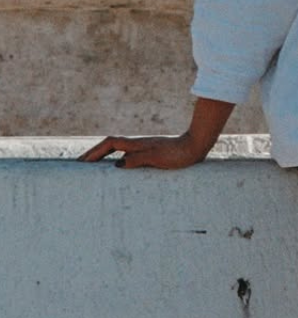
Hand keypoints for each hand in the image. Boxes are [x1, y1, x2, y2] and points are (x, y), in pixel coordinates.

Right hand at [77, 131, 210, 169]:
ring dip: (104, 159)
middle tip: (80, 167)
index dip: (94, 152)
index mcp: (136, 144)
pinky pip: (128, 159)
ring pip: (118, 153)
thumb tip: (117, 165)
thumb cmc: (178, 154)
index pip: (108, 144)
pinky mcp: (151, 156)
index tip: (81, 162)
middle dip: (94, 156)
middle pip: (109, 147)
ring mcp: (143, 150)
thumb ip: (138, 159)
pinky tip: (119, 173)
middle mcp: (137, 145)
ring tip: (93, 171)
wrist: (196, 147)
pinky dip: (118, 164)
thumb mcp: (157, 158)